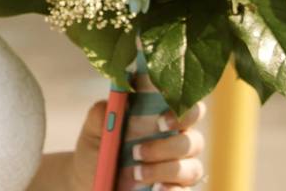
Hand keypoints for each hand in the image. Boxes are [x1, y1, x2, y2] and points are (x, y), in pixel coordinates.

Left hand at [69, 100, 206, 190]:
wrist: (90, 179)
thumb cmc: (98, 148)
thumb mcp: (93, 130)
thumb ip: (103, 113)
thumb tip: (118, 103)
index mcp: (162, 117)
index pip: (187, 106)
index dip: (183, 110)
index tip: (160, 120)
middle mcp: (177, 141)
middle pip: (195, 139)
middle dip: (168, 147)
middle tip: (137, 151)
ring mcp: (180, 167)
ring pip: (192, 167)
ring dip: (164, 170)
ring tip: (136, 173)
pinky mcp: (177, 190)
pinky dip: (171, 190)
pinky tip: (155, 189)